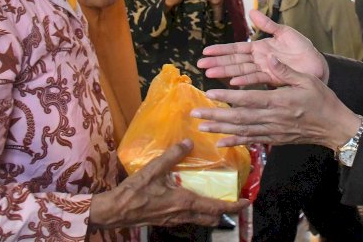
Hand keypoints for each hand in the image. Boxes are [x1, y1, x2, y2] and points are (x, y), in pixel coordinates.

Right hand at [89, 139, 246, 229]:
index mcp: (186, 202)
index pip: (217, 208)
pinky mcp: (167, 221)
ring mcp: (175, 220)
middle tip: (236, 200)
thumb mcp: (154, 169)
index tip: (246, 201)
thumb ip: (173, 154)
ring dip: (213, 212)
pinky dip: (199, 210)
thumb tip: (190, 141)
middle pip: (213, 217)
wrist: (116, 211)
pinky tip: (194, 198)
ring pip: (202, 219)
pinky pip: (190, 218)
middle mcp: (184, 214)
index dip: (234, 206)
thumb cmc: (135, 192)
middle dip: (227, 211)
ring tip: (219, 198)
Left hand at [192, 56, 360, 149]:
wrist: (334, 127)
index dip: (228, 97)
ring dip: (220, 129)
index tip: (210, 93)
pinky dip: (234, 141)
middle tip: (194, 113)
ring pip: (241, 131)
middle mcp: (273, 118)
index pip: (248, 99)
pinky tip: (220, 142)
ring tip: (201, 127)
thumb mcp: (307, 79)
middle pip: (239, 118)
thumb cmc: (322, 100)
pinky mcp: (274, 139)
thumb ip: (284, 70)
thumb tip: (267, 56)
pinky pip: (251, 140)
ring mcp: (272, 131)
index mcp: (279, 101)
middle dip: (215, 115)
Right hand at [197, 9, 327, 86]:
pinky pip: (258, 79)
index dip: (222, 50)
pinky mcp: (275, 78)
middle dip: (217, 62)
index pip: (237, 48)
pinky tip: (234, 83)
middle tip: (200, 65)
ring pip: (242, 71)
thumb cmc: (302, 49)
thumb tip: (251, 10)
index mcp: (260, 47)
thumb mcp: (284, 32)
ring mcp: (265, 70)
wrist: (318, 65)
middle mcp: (260, 60)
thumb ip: (267, 24)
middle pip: (235, 61)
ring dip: (226, 73)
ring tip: (210, 74)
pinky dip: (246, 81)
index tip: (206, 51)